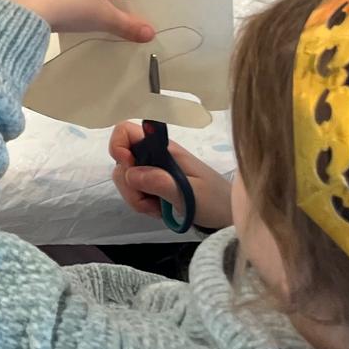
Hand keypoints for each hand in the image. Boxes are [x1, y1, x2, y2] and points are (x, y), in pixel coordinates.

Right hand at [109, 122, 233, 228]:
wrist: (229, 217)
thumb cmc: (215, 201)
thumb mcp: (190, 193)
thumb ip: (161, 182)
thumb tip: (130, 173)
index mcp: (164, 149)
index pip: (126, 131)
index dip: (118, 145)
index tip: (128, 168)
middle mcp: (154, 156)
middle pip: (121, 160)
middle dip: (128, 184)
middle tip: (148, 201)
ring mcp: (153, 171)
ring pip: (125, 178)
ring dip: (135, 197)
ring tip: (157, 208)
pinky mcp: (153, 186)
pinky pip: (134, 192)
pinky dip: (141, 204)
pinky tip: (158, 210)